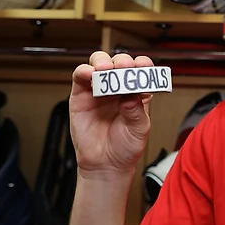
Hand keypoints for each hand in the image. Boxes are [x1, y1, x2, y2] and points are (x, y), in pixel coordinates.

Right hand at [69, 51, 153, 175]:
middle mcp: (118, 87)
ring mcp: (99, 89)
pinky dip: (84, 71)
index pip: (142, 70)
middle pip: (120, 62)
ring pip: (99, 63)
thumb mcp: (139, 129)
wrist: (105, 163)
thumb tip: (131, 95)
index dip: (143, 64)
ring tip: (107, 69)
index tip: (144, 65)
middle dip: (123, 61)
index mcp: (137, 92)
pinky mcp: (81, 95)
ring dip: (103, 62)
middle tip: (125, 67)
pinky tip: (90, 74)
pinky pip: (80, 76)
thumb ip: (136, 111)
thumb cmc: (125, 146)